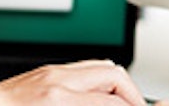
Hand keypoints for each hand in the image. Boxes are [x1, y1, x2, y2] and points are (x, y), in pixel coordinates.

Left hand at [0, 59, 145, 105]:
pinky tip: (93, 97)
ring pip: (98, 65)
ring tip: (118, 103)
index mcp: (58, 100)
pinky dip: (93, 80)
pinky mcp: (37, 73)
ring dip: (114, 84)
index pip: (115, 102)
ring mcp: (45, 73)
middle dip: (131, 94)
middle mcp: (54, 80)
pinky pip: (78, 69)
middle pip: (114, 73)